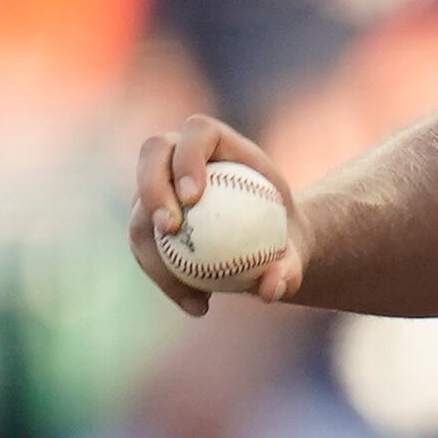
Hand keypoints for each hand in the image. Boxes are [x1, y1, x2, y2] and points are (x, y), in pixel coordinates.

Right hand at [130, 117, 313, 315]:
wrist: (267, 248)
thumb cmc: (284, 237)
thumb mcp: (299, 252)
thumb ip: (290, 267)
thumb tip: (271, 288)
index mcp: (218, 143)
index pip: (198, 133)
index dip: (188, 156)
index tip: (194, 196)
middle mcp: (180, 156)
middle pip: (152, 154)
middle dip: (153, 187)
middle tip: (171, 229)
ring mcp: (159, 186)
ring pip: (139, 209)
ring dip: (154, 250)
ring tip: (190, 290)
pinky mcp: (148, 218)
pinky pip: (146, 249)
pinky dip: (167, 279)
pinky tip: (197, 305)